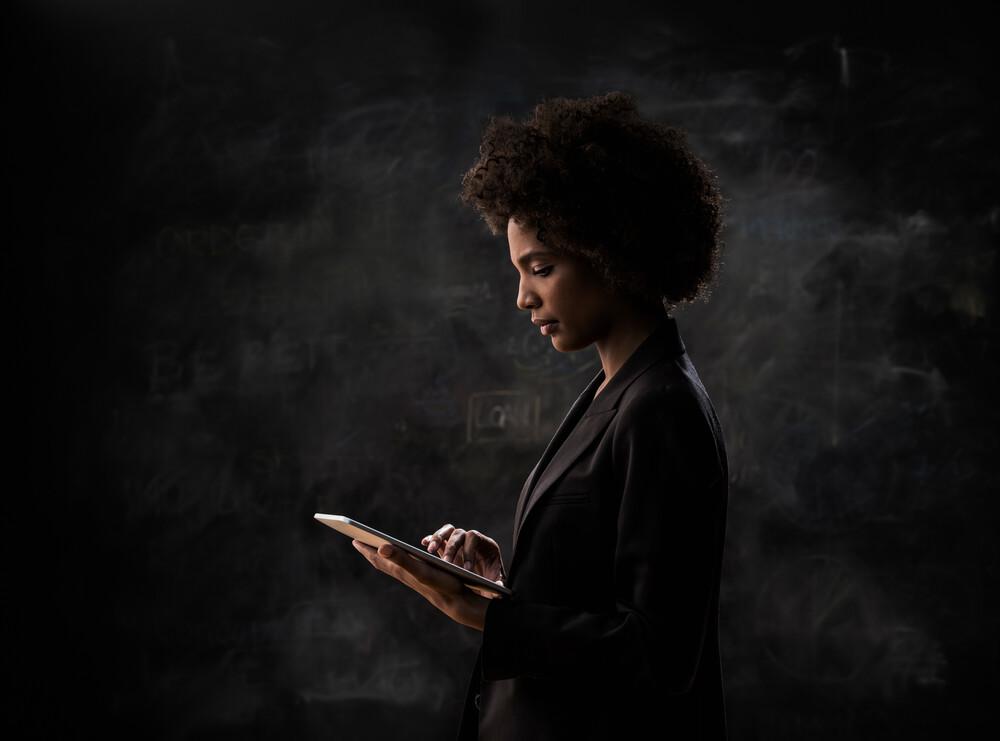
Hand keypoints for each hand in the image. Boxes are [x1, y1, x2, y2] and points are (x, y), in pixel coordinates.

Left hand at [351, 539, 491, 630]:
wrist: (458, 602)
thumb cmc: (442, 584)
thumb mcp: (421, 570)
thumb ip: (401, 559)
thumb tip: (380, 548)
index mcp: (401, 570)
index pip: (378, 558)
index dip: (366, 549)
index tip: (354, 539)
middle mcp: (404, 574)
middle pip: (382, 562)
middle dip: (370, 551)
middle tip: (358, 541)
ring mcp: (413, 577)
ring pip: (392, 565)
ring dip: (382, 556)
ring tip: (375, 549)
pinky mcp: (422, 578)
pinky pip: (403, 568)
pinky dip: (396, 561)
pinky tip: (401, 559)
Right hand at [420, 524, 505, 598]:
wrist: (485, 582)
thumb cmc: (493, 581)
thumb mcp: (498, 583)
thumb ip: (499, 585)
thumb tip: (499, 589)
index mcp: (486, 545)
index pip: (474, 538)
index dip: (469, 551)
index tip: (465, 569)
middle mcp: (471, 540)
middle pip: (459, 534)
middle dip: (451, 548)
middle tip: (445, 563)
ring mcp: (459, 542)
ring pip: (447, 531)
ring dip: (437, 539)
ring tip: (429, 551)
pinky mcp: (447, 547)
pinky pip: (438, 539)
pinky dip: (431, 539)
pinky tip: (424, 544)